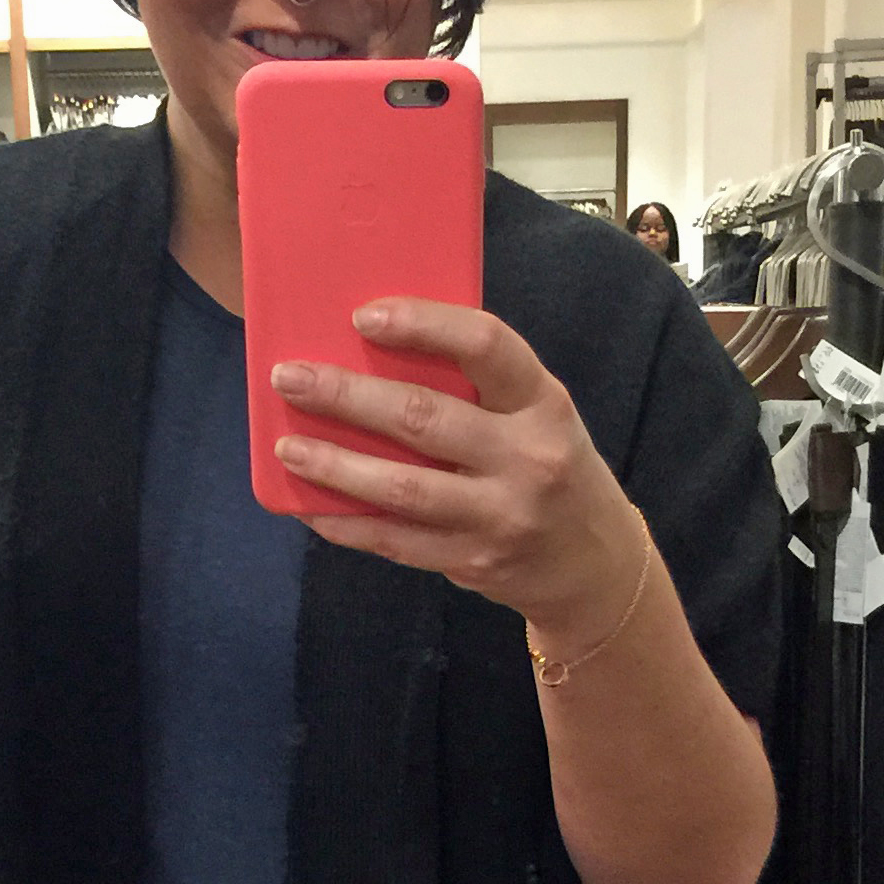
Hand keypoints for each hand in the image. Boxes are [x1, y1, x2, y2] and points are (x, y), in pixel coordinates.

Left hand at [271, 301, 650, 661]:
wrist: (595, 566)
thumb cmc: (552, 467)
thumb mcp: (539, 416)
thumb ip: (480, 388)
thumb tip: (375, 353)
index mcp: (544, 403)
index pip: (486, 346)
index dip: (423, 324)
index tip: (363, 316)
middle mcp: (528, 459)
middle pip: (424, 419)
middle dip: (347, 396)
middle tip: (290, 377)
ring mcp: (500, 517)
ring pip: (402, 488)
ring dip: (335, 465)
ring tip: (288, 445)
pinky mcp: (473, 561)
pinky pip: (396, 541)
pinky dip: (347, 523)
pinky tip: (309, 505)